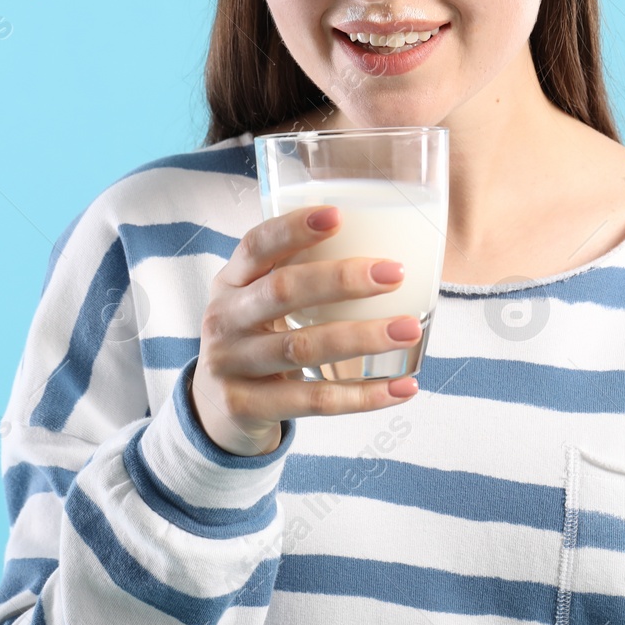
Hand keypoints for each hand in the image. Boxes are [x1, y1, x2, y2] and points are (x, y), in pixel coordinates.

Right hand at [190, 204, 421, 455]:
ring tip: (410, 327)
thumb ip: (298, 276)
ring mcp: (230, 365)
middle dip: (342, 279)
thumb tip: (384, 253)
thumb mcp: (256, 301)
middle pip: (283, 292)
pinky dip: (363, 397)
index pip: (256, 245)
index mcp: (231, 281)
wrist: (214, 408)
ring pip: (303, 348)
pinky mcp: (246, 406)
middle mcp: (224, 318)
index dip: (293, 229)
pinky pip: (314, 400)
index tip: (339, 215)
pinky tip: (403, 388)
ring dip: (363, 337)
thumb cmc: (255, 339)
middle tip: (395, 272)